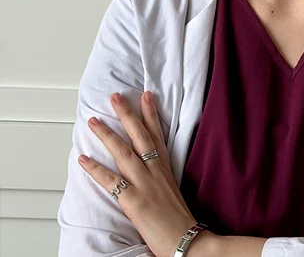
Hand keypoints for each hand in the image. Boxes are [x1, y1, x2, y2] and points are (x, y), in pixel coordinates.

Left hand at [78, 90, 196, 256]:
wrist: (186, 241)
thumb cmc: (178, 220)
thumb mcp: (172, 191)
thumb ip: (160, 177)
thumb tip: (151, 170)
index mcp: (165, 169)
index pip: (157, 134)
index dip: (151, 113)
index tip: (146, 95)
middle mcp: (155, 171)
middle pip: (140, 135)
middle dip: (127, 114)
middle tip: (115, 96)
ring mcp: (145, 184)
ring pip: (123, 152)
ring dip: (107, 134)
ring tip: (93, 120)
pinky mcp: (134, 200)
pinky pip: (111, 181)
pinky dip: (95, 169)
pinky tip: (83, 159)